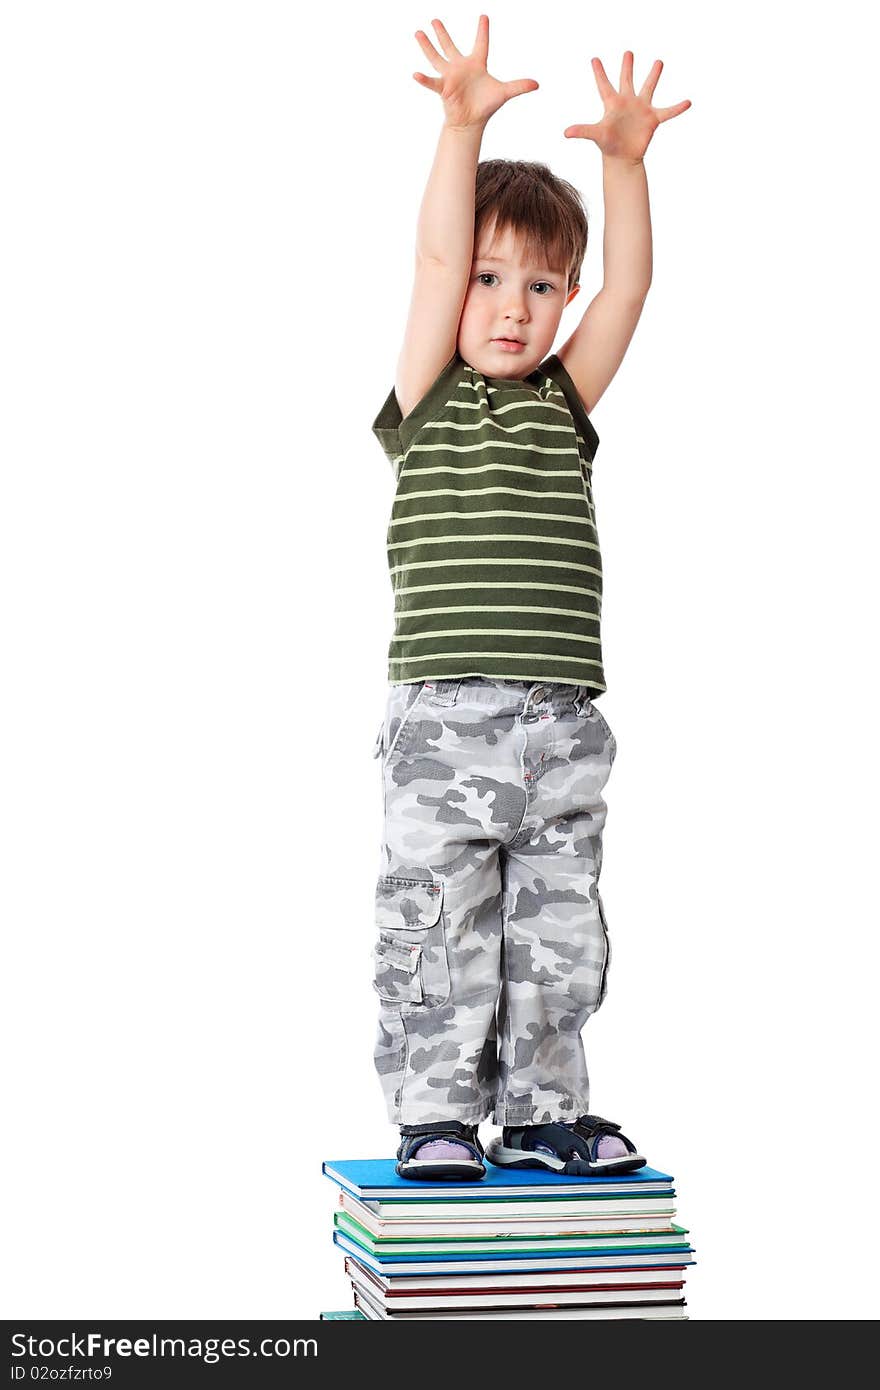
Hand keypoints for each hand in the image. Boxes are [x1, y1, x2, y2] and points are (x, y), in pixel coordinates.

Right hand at [413, 14, 538, 129]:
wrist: (471, 122)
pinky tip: (416, 73)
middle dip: (442, 34)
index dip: (483, 31)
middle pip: (450, 46)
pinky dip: (425, 79)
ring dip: (428, 47)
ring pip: (437, 58)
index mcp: (476, 64)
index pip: (481, 43)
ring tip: (418, 33)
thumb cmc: (486, 106)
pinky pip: (433, 82)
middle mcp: (461, 67)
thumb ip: (519, 86)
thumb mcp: (504, 93)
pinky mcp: (444, 89)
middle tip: (435, 20)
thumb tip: (537, 84)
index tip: (484, 16)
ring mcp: (450, 77)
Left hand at [564, 51, 690, 160]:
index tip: (594, 59)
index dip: (599, 72)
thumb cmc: (608, 146)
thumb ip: (583, 130)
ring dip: (653, 76)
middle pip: (627, 80)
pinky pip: (668, 112)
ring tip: (658, 62)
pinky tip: (688, 102)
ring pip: (648, 88)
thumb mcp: (596, 135)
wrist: (623, 159)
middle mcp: (627, 102)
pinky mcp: (652, 119)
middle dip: (627, 67)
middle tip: (628, 53)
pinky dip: (677, 108)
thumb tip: (565, 132)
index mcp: (613, 104)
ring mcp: (641, 109)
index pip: (604, 85)